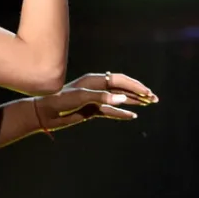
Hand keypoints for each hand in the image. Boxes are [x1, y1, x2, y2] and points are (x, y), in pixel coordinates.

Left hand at [34, 71, 158, 129]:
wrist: (44, 113)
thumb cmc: (59, 101)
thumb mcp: (80, 98)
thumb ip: (102, 98)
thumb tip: (123, 99)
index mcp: (94, 80)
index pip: (120, 81)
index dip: (134, 86)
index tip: (147, 93)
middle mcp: (96, 88)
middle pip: (122, 89)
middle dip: (138, 93)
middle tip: (154, 99)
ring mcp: (95, 100)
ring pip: (119, 100)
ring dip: (133, 102)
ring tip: (148, 104)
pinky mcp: (91, 110)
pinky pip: (111, 112)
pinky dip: (122, 114)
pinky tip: (132, 116)